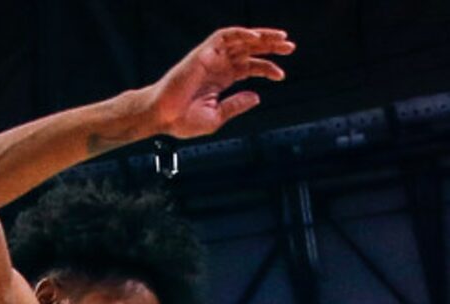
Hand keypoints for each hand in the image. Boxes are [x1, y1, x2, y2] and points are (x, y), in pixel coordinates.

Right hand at [144, 27, 292, 139]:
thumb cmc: (182, 120)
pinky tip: (255, 38)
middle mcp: (219, 65)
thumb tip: (257, 97)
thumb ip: (237, 105)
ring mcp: (212, 57)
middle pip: (250, 50)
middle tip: (290, 47)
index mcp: (222, 79)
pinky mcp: (204, 51)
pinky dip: (241, 34)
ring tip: (281, 39)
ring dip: (262, 37)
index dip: (267, 69)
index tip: (281, 74)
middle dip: (271, 47)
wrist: (162, 116)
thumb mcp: (217, 117)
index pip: (250, 67)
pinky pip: (226, 35)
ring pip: (242, 39)